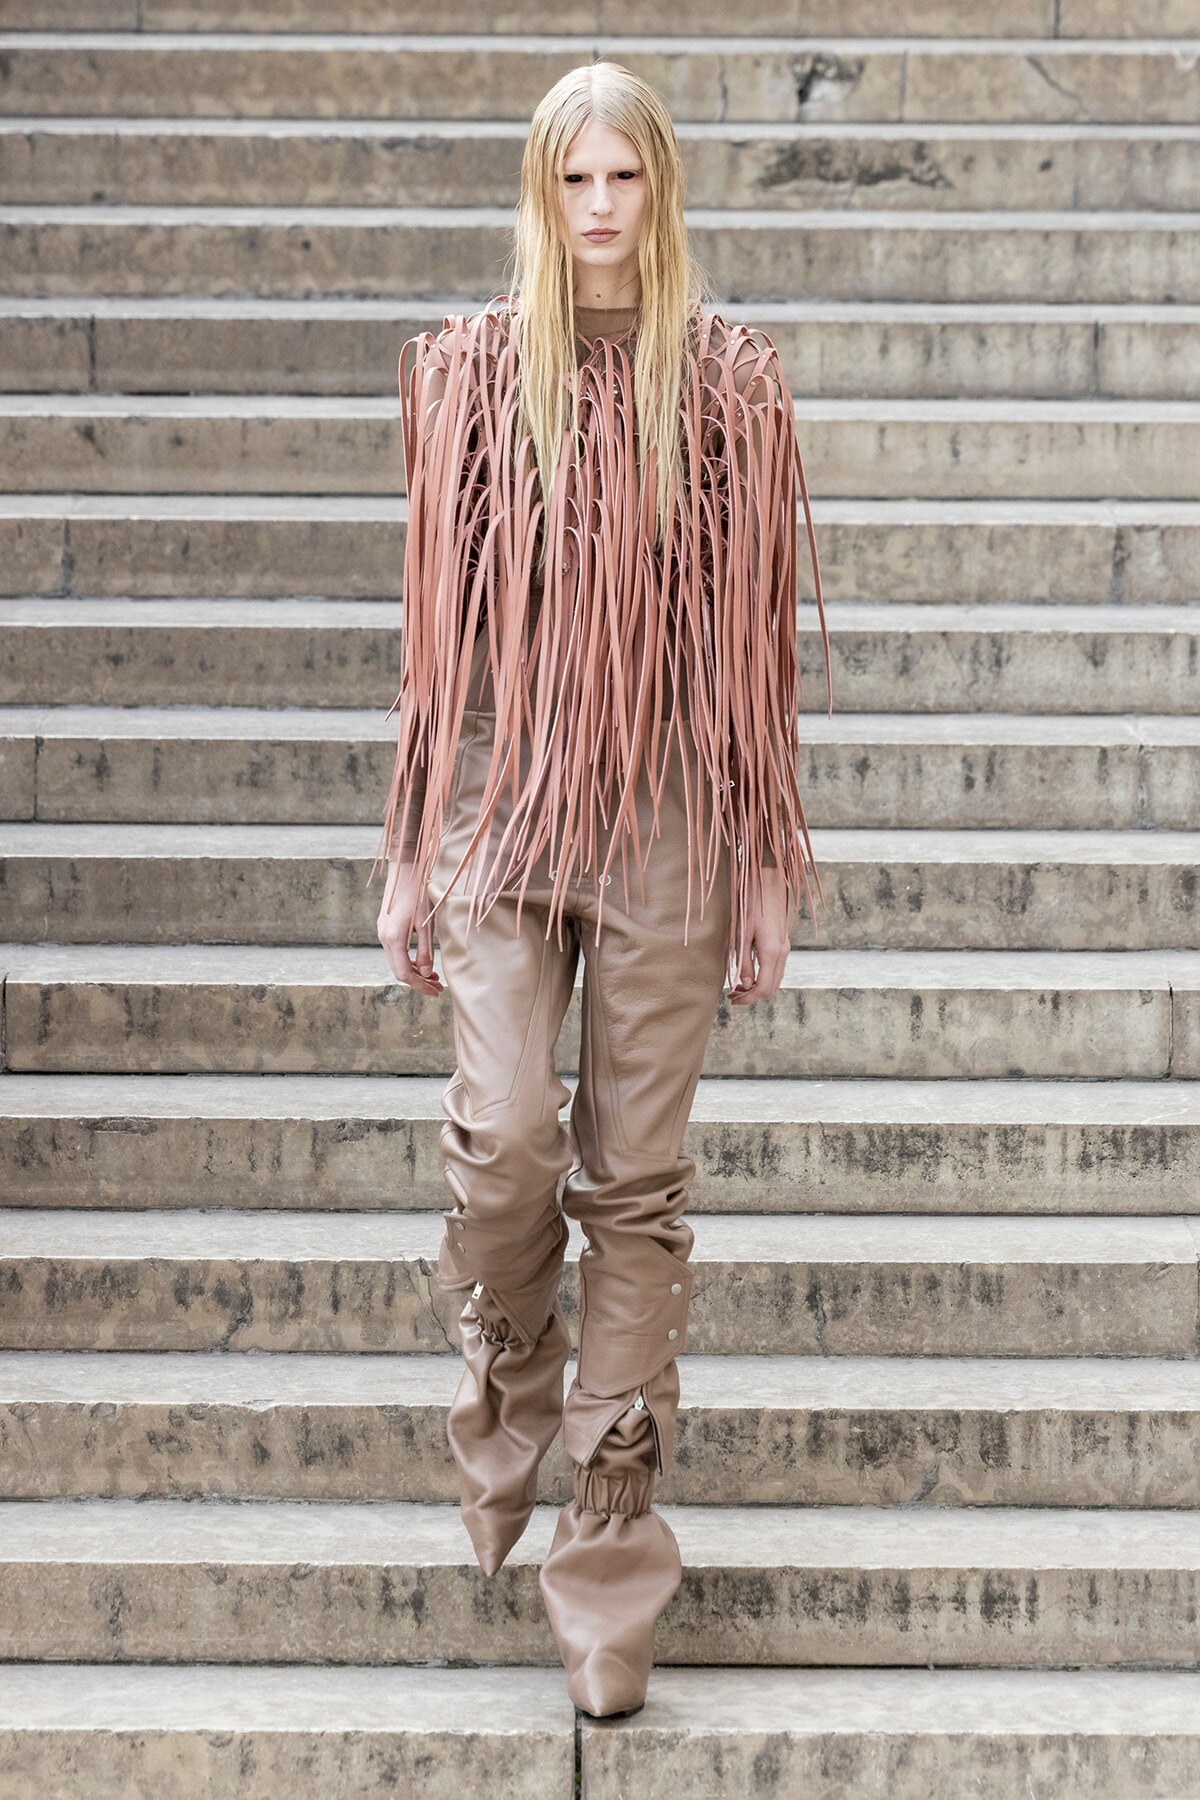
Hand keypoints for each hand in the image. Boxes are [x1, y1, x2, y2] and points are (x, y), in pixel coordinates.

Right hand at [377, 858, 443, 996]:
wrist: (405, 870)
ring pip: (397, 962)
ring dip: (414, 972)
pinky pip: (395, 952)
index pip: (405, 974)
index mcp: (393, 939)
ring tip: (434, 976)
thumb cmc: (419, 894)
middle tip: (438, 987)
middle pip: (399, 971)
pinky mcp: (385, 928)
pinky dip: (408, 961)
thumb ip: (426, 950)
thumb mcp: (427, 924)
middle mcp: (384, 938)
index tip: (437, 991)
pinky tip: (422, 962)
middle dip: (419, 982)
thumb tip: (427, 973)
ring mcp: (382, 933)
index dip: (421, 986)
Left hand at [728, 866, 790, 1005]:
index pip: (763, 988)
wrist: (767, 880)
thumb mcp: (741, 934)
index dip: (748, 999)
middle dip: (753, 995)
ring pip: (776, 978)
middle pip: (772, 987)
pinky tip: (749, 971)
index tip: (732, 1000)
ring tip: (739, 985)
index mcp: (772, 952)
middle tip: (733, 995)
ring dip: (759, 986)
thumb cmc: (750, 904)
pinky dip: (764, 976)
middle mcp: (782, 952)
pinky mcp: (783, 941)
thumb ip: (743, 961)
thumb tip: (745, 984)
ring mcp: (785, 946)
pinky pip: (777, 967)